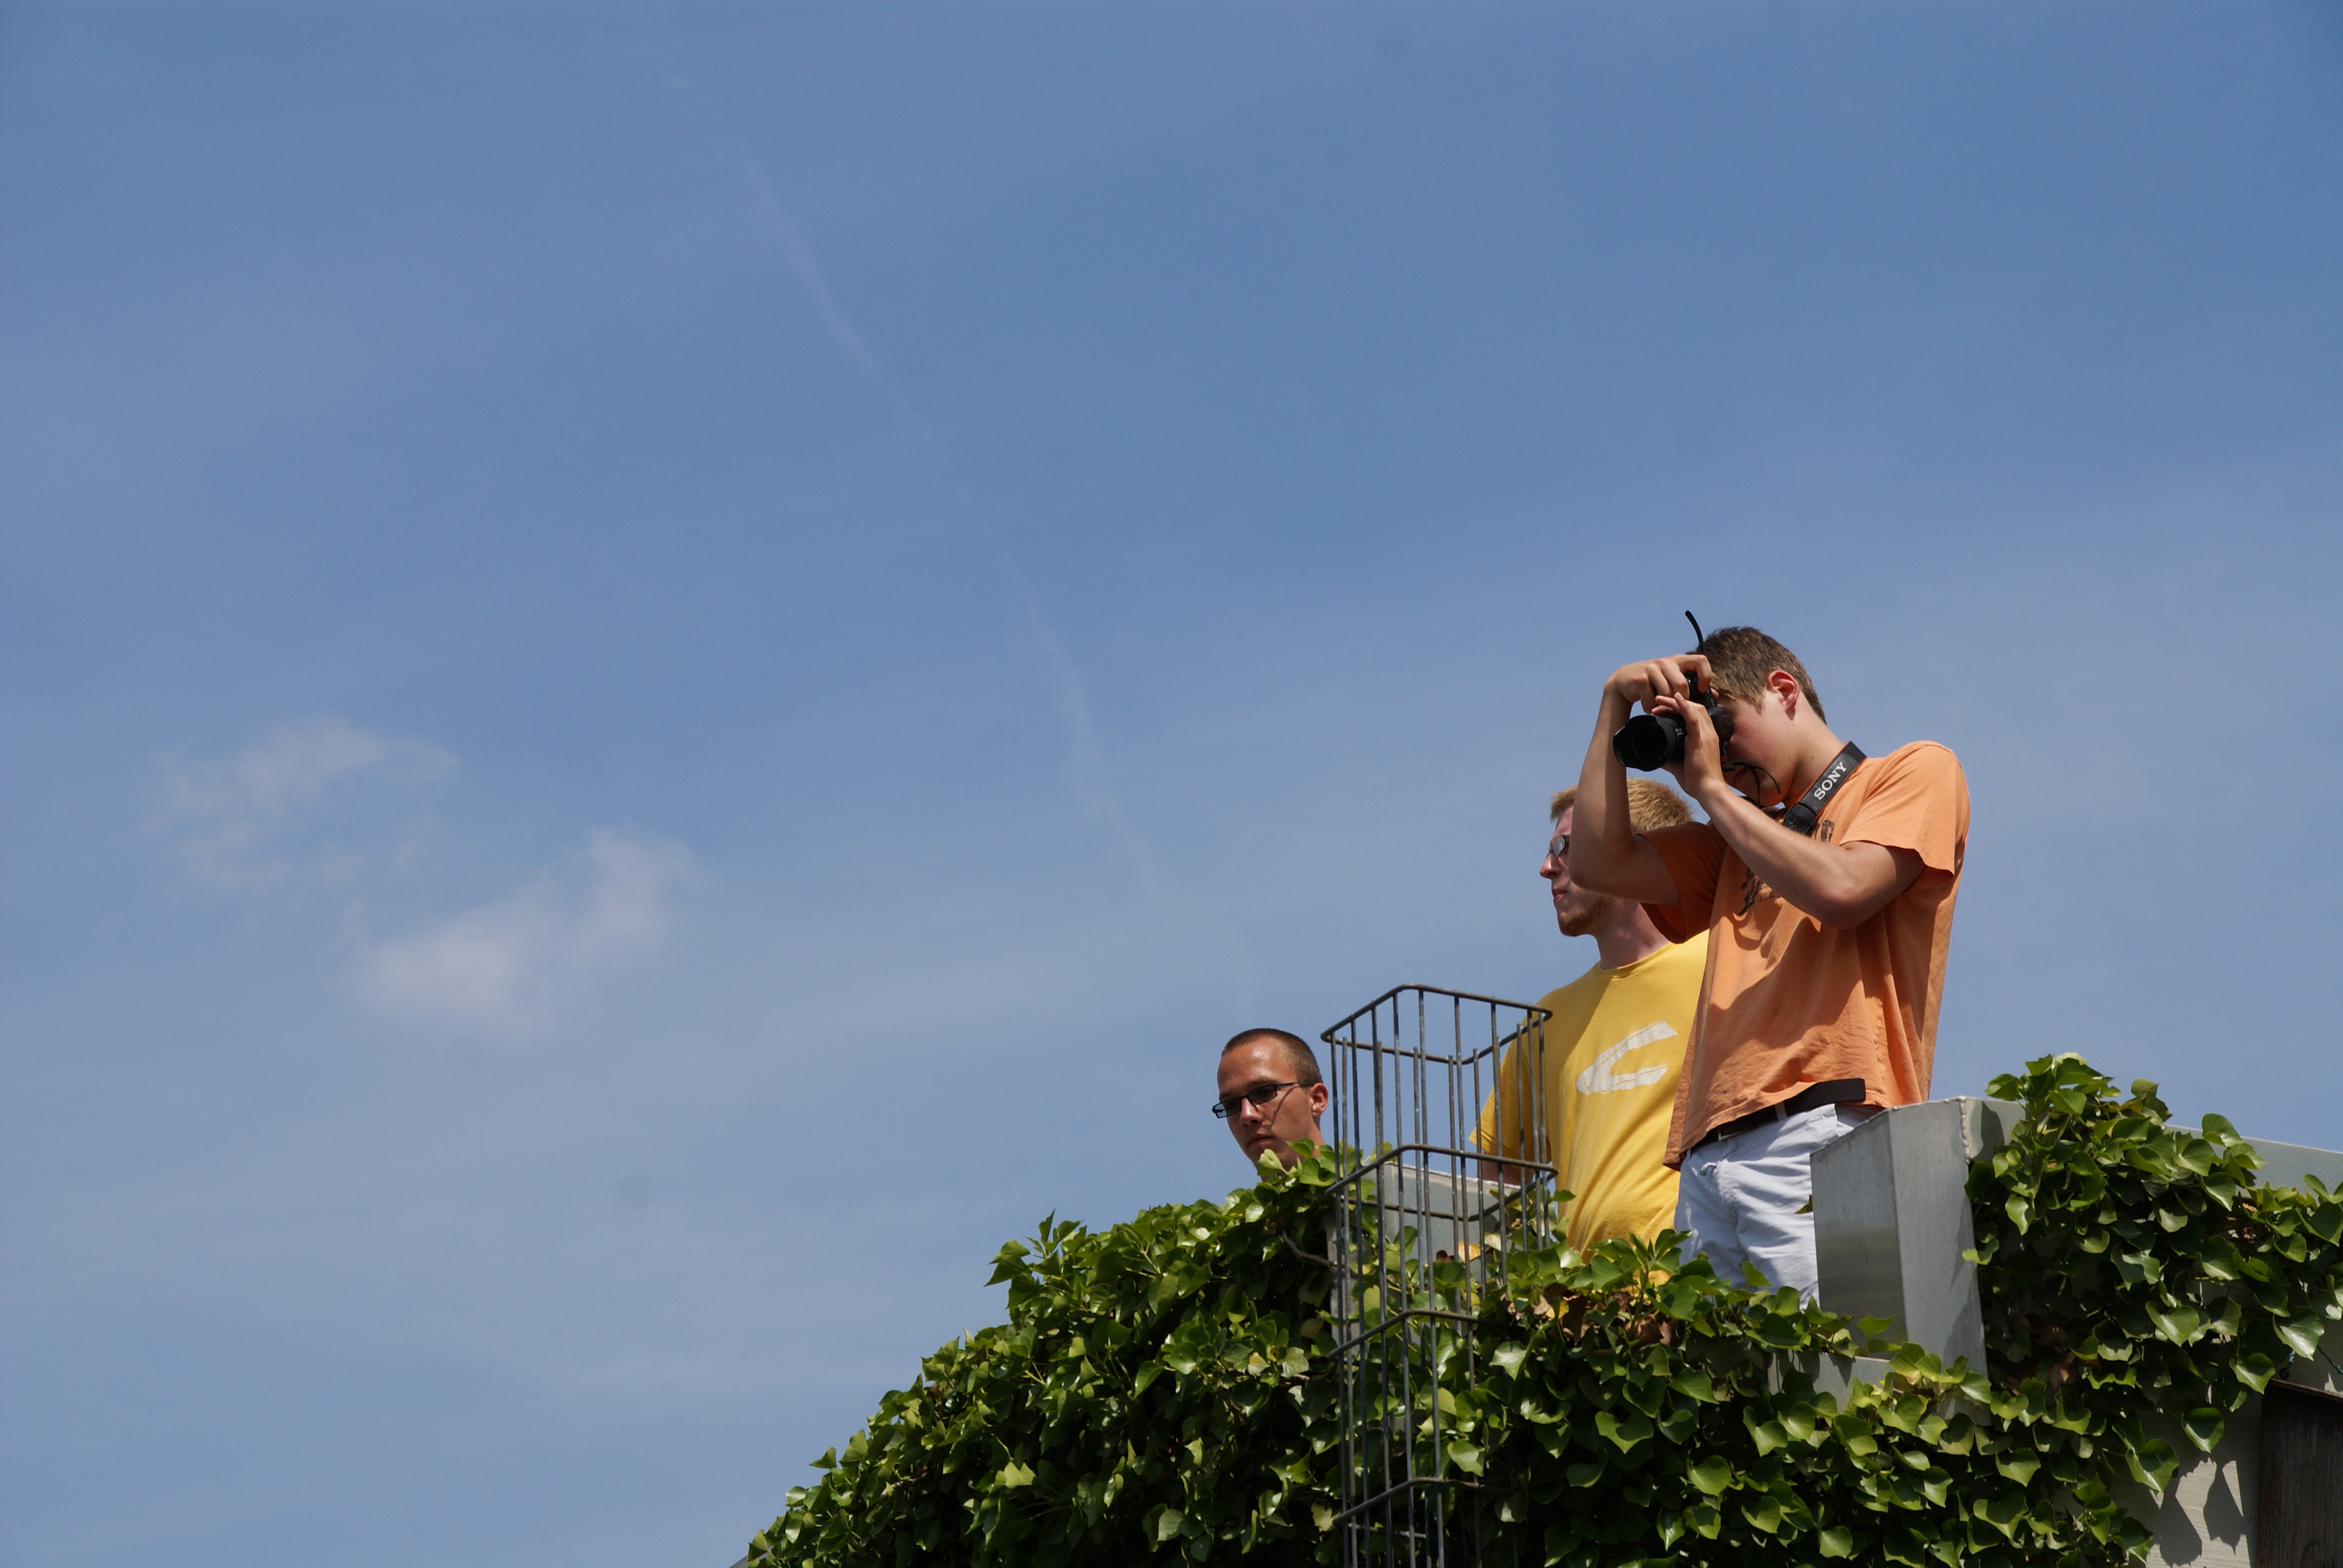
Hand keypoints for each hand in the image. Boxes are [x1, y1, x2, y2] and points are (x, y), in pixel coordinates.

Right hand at [1603, 654, 1712, 710]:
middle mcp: (1666, 661)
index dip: (1705, 675)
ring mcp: (1652, 668)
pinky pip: (1652, 699)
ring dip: (1664, 705)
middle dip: (1679, 699)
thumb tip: (1715, 694)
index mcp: (1678, 660)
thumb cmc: (1653, 682)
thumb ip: (1691, 685)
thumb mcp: (1673, 679)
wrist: (1624, 680)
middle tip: (1675, 705)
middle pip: (1681, 684)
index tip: (1701, 689)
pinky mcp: (1641, 678)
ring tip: (1660, 705)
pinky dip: (1651, 707)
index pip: (1700, 660)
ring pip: (1667, 693)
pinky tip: (1648, 705)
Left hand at [1649, 687, 1726, 804]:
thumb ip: (1669, 758)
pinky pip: (1693, 719)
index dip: (1682, 708)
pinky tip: (1677, 699)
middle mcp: (1709, 733)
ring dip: (1676, 702)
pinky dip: (1684, 707)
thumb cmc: (1698, 780)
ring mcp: (1707, 735)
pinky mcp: (1701, 740)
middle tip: (1659, 701)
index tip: (1665, 709)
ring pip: (1693, 709)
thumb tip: (1655, 754)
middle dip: (1676, 702)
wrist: (1708, 790)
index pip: (1697, 715)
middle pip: (1695, 708)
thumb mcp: (1680, 766)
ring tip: (1660, 700)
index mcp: (1707, 737)